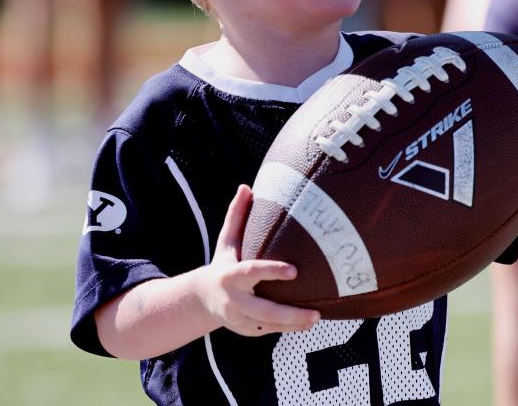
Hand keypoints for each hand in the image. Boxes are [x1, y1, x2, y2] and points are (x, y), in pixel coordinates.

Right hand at [198, 184, 319, 336]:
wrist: (202, 299)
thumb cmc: (222, 263)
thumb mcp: (226, 241)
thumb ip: (236, 215)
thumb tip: (246, 186)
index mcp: (230, 275)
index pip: (252, 272)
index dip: (272, 271)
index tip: (294, 271)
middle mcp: (234, 300)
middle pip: (264, 311)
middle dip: (290, 314)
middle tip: (316, 312)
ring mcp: (238, 319)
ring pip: (268, 325)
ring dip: (293, 325)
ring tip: (315, 319)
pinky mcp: (244, 330)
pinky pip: (267, 330)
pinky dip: (285, 328)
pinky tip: (304, 323)